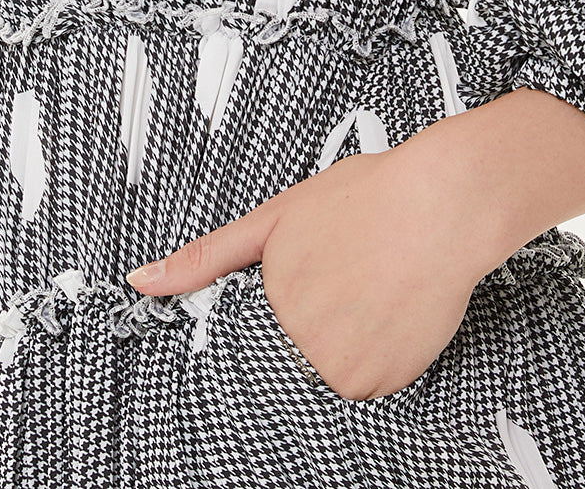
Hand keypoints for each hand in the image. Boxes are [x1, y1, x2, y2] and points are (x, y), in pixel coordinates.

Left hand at [125, 138, 485, 399]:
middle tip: (351, 280)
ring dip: (347, 342)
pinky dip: (379, 356)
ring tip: (373, 289)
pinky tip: (392, 310)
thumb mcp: (277, 216)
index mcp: (264, 302)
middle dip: (316, 322)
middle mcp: (295, 344)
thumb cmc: (368, 198)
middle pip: (291, 355)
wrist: (443, 202)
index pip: (250, 335)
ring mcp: (339, 368)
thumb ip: (209, 255)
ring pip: (328, 373)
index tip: (309, 292)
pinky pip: (369, 386)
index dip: (283, 310)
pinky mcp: (381, 382)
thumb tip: (141, 284)